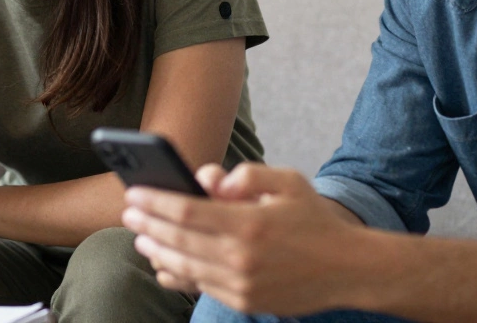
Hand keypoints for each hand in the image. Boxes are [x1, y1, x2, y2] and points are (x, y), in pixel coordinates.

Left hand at [122, 163, 364, 315]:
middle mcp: (242, 256)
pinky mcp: (245, 301)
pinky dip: (177, 275)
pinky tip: (163, 264)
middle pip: (179, 239)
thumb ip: (247, 174)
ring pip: (185, 266)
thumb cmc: (314, 220)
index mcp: (250, 222)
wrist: (348, 270)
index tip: (134, 192)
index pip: (187, 210)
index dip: (155, 201)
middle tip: (128, 212)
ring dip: (157, 250)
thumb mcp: (288, 182)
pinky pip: (201, 286)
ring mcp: (242, 283)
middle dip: (148, 223)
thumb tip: (209, 180)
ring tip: (140, 236)